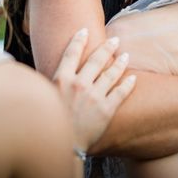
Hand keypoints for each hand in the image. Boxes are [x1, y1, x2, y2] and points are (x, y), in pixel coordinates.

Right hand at [52, 29, 135, 150]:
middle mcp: (78, 85)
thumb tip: (51, 73)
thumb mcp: (45, 99)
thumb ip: (52, 84)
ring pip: (111, 74)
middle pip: (96, 60)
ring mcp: (93, 97)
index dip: (79, 40)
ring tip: (125, 56)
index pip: (71, 54)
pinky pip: (120, 93)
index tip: (85, 31)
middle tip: (115, 40)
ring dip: (119, 63)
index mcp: (61, 80)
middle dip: (107, 48)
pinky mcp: (106, 110)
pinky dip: (127, 84)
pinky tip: (133, 79)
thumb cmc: (51, 122)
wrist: (60, 146)